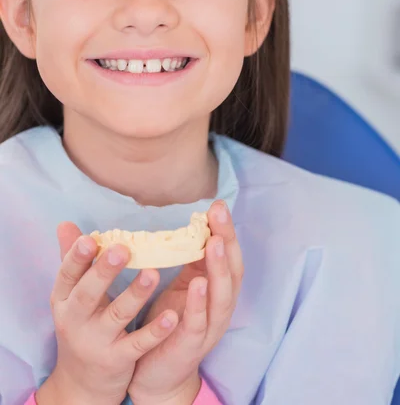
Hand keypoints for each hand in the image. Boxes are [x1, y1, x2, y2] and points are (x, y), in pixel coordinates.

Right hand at [36, 223, 178, 404]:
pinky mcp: (118, 360)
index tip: (90, 238)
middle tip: (122, 249)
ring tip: (154, 274)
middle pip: (88, 294)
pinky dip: (155, 331)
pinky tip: (172, 316)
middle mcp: (75, 321)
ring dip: (135, 294)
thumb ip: (74, 261)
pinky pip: (138, 343)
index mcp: (64, 300)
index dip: (76, 258)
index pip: (66, 275)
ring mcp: (97, 342)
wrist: (82, 384)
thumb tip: (65, 223)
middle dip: (103, 272)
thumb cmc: (82, 325)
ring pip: (117, 316)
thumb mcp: (72, 296)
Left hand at [128, 200, 243, 404]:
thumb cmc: (171, 322)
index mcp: (217, 288)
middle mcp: (220, 306)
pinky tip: (198, 285)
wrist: (158, 373)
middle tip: (219, 214)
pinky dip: (200, 304)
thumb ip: (191, 260)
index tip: (218, 204)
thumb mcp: (184, 286)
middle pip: (232, 271)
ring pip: (222, 296)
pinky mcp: (192, 345)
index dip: (226, 230)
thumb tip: (194, 224)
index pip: (228, 255)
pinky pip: (199, 323)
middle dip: (228, 241)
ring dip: (220, 269)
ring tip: (215, 243)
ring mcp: (210, 326)